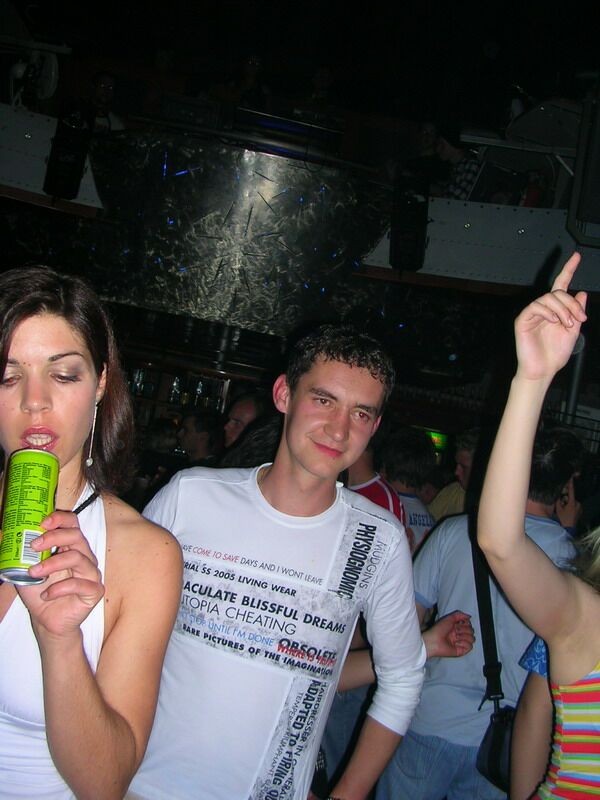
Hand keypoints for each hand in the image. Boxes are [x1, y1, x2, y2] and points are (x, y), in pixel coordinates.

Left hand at [17, 510, 104, 639]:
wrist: (46, 621)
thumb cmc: (40, 592)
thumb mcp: (27, 569)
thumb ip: (24, 553)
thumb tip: (8, 537)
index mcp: (71, 547)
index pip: (72, 524)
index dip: (60, 519)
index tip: (42, 523)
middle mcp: (84, 556)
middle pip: (76, 536)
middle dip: (54, 537)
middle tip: (33, 546)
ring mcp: (91, 573)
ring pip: (78, 558)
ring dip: (52, 564)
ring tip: (34, 573)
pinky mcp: (94, 590)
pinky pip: (80, 584)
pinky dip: (59, 588)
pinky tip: (46, 595)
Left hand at [424, 610, 473, 658]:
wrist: (434, 641)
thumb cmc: (439, 629)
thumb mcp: (449, 618)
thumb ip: (459, 614)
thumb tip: (469, 617)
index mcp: (456, 627)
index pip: (469, 625)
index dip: (466, 623)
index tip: (458, 623)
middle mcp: (459, 635)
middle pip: (471, 631)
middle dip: (464, 630)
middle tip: (455, 631)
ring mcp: (460, 643)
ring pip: (472, 639)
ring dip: (464, 636)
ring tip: (455, 637)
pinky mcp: (461, 651)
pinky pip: (470, 646)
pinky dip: (464, 643)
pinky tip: (456, 643)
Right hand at [515, 252, 586, 381]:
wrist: (543, 370)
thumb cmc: (554, 354)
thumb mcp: (573, 332)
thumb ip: (576, 312)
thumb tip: (582, 293)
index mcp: (556, 310)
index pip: (561, 286)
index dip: (569, 270)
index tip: (577, 256)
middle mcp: (544, 309)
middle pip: (558, 292)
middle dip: (572, 303)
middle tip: (580, 319)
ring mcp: (532, 314)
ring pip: (548, 298)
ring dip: (563, 309)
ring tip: (568, 324)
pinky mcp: (523, 320)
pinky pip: (536, 306)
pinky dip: (548, 312)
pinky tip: (554, 321)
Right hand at [555, 476, 581, 528]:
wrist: (568, 528)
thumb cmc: (563, 518)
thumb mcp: (558, 510)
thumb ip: (558, 502)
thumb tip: (557, 496)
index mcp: (572, 503)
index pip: (571, 492)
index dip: (570, 485)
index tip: (570, 479)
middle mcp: (578, 505)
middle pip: (572, 498)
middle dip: (567, 500)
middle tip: (562, 503)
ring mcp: (579, 509)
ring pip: (573, 503)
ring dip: (569, 504)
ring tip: (564, 509)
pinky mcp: (579, 512)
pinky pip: (575, 507)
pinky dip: (571, 507)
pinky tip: (567, 512)